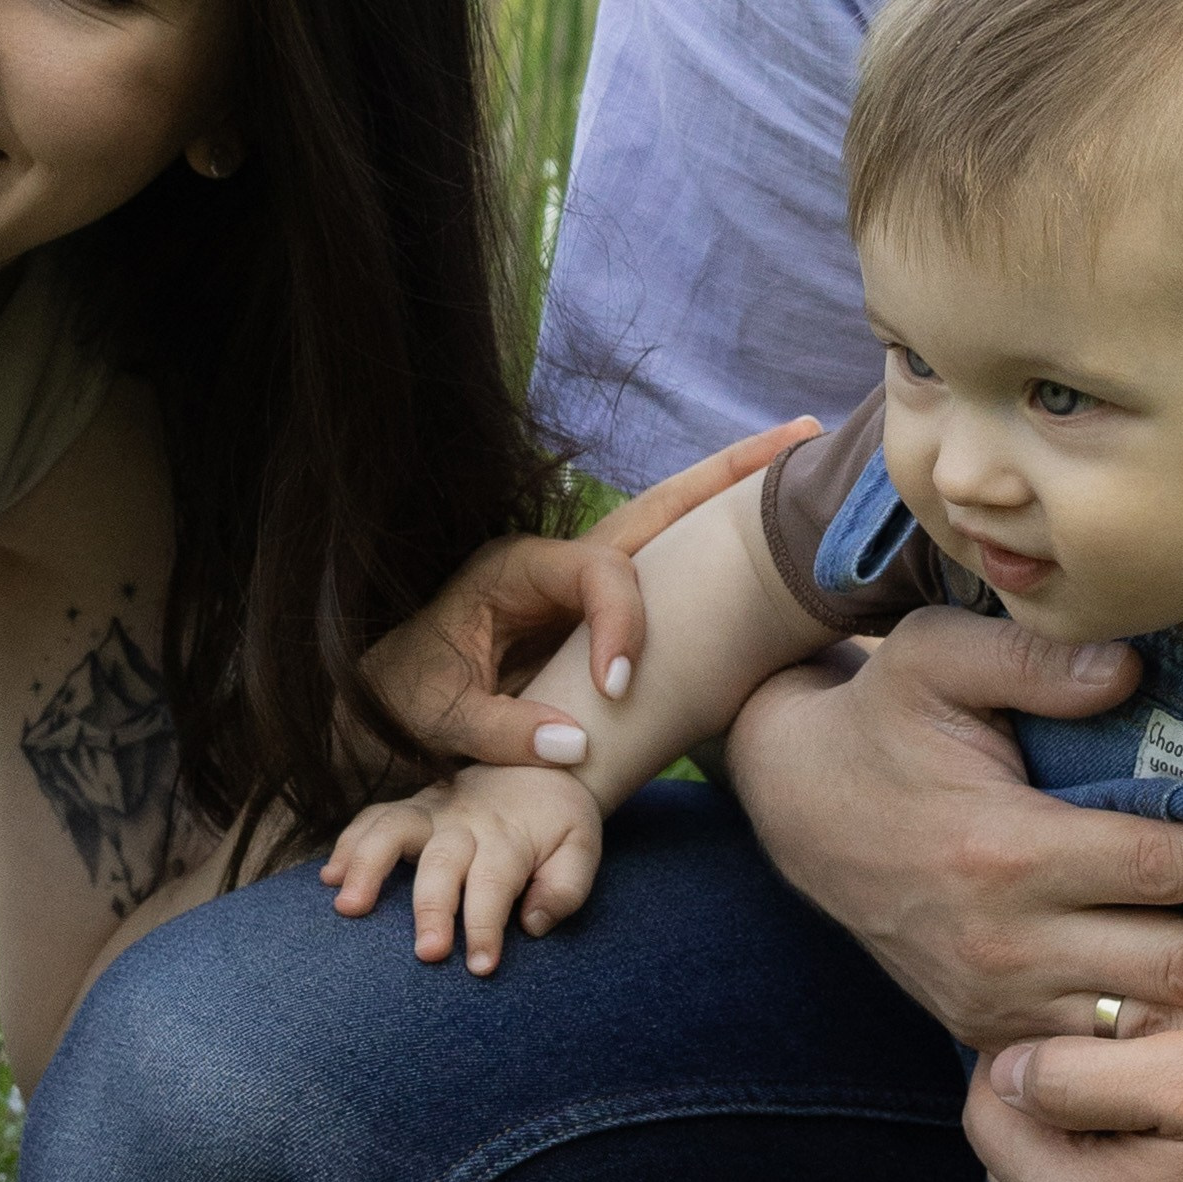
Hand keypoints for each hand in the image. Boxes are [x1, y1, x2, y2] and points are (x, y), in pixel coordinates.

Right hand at [322, 766, 604, 972]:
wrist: (543, 763)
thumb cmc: (559, 823)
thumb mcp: (583, 849)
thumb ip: (566, 888)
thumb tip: (532, 925)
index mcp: (509, 838)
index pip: (496, 885)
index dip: (487, 927)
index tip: (481, 967)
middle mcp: (465, 822)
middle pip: (442, 864)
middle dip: (432, 908)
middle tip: (426, 953)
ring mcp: (432, 811)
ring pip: (393, 829)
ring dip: (368, 865)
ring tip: (348, 907)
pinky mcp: (410, 808)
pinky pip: (372, 817)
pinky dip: (348, 843)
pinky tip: (328, 879)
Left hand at [361, 418, 817, 767]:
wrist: (381, 698)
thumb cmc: (400, 699)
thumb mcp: (435, 716)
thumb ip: (502, 731)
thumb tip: (580, 744)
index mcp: (513, 570)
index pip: (598, 575)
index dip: (624, 626)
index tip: (621, 691)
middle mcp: (554, 560)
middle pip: (654, 508)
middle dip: (725, 475)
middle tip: (800, 436)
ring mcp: (579, 579)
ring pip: (666, 527)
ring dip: (730, 494)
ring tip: (799, 453)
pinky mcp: (594, 610)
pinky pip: (662, 569)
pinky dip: (711, 541)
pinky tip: (758, 524)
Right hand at [724, 611, 1182, 1056]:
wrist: (796, 806)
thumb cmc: (883, 718)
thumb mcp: (933, 657)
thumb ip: (1033, 660)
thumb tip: (1137, 669)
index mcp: (1004, 851)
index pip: (1159, 868)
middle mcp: (1004, 941)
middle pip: (1176, 963)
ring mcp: (996, 998)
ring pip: (1151, 1030)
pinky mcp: (989, 1030)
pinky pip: (1107, 1059)